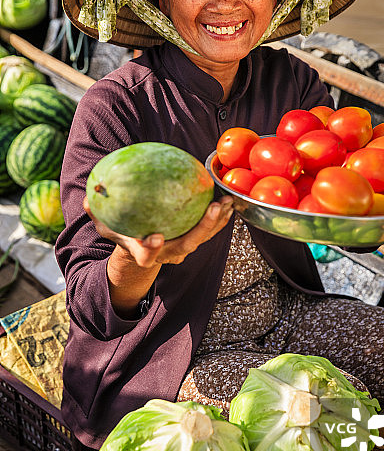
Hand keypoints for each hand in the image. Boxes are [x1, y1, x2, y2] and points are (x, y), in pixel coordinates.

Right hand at [83, 195, 233, 268]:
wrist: (141, 247)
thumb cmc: (123, 232)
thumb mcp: (105, 224)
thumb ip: (97, 213)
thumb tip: (88, 198)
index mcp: (144, 253)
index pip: (147, 254)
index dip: (151, 249)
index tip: (154, 237)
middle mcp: (168, 253)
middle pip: (188, 244)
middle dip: (203, 229)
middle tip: (213, 208)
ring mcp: (183, 248)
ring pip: (204, 237)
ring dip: (219, 220)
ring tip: (228, 200)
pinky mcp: (195, 239)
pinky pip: (210, 227)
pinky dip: (220, 214)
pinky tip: (227, 196)